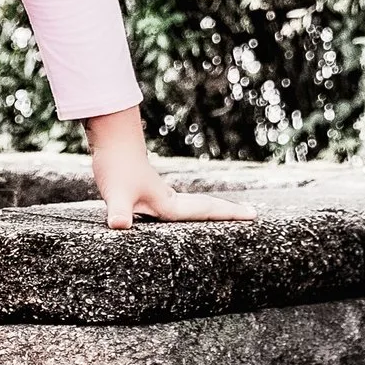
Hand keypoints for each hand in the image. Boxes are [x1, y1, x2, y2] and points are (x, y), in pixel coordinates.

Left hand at [85, 106, 255, 229]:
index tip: (255, 215)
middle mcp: (168, 199)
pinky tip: (179, 212)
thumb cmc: (115, 167)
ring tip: (225, 214)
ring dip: (210, 209)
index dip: (229, 214)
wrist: (110, 139)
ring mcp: (159, 193)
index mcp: (169, 204)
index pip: (206, 210)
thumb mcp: (115, 194)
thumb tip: (119, 225)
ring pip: (192, 204)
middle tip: (252, 214)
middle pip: (205, 206)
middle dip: (228, 211)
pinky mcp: (148, 189)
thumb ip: (118, 212)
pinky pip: (175, 202)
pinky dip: (187, 207)